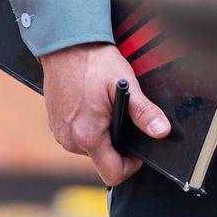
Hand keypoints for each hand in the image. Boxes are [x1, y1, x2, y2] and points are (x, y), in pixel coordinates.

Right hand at [39, 43, 170, 186]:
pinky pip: (77, 135)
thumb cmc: (94, 61)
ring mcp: (60, 132)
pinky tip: (90, 104)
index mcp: (88, 135)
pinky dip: (87, 125)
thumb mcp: (127, 85)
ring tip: (104, 106)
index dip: (131, 165)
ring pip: (90, 147)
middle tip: (120, 114)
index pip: (113, 174)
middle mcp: (70, 139)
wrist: (66, 43)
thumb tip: (162, 131)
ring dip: (101, 133)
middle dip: (116, 142)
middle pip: (102, 159)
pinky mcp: (55, 124)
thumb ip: (144, 113)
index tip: (137, 149)